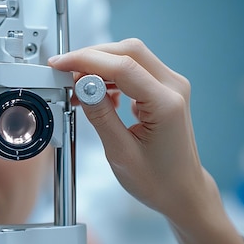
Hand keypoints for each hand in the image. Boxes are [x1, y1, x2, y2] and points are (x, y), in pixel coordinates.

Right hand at [49, 38, 215, 222]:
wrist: (182, 191)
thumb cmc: (158, 180)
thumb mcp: (120, 152)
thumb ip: (100, 115)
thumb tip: (81, 86)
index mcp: (166, 104)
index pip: (122, 66)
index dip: (86, 60)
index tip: (61, 64)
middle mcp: (174, 88)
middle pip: (128, 51)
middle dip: (91, 56)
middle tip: (65, 72)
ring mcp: (171, 86)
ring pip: (130, 56)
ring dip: (99, 66)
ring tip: (78, 90)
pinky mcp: (164, 90)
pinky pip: (134, 70)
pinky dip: (110, 76)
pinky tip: (97, 95)